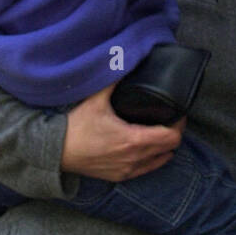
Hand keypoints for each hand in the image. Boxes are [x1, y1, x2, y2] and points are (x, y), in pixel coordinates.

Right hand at [61, 85, 184, 180]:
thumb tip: (124, 58)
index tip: (178, 111)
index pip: (171, 137)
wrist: (56, 152)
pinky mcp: (119, 176)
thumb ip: (114, 78)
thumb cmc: (76, 126)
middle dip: (174, 132)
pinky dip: (153, 158)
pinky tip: (149, 147)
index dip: (179, 124)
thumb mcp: (96, 99)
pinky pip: (146, 169)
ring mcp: (127, 170)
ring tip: (161, 130)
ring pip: (160, 160)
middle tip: (172, 117)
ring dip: (164, 146)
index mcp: (132, 139)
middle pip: (170, 148)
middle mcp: (134, 158)